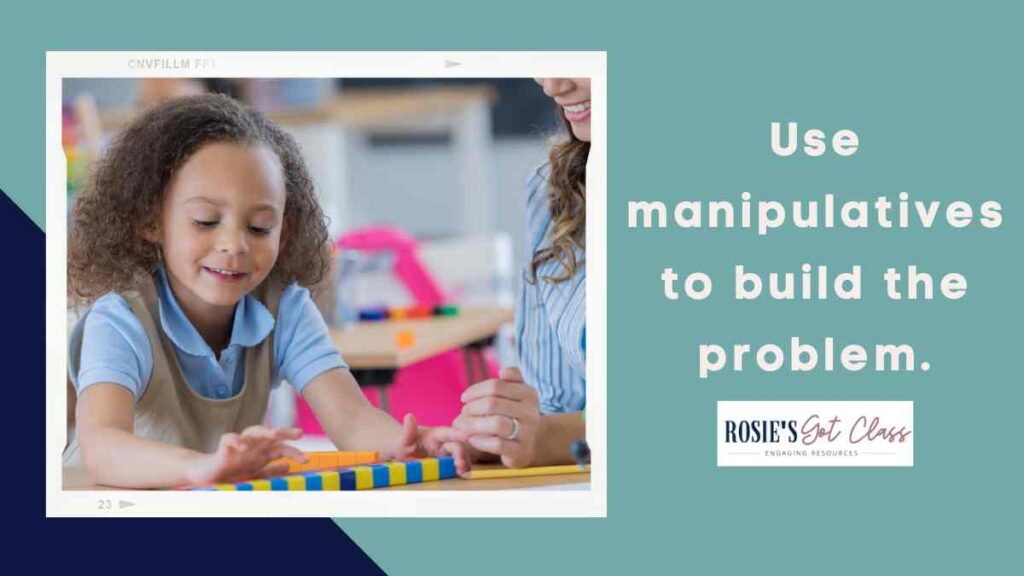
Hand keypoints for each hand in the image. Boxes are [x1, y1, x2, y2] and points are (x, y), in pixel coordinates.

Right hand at [185, 426, 304, 484]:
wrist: (208, 475)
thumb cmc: (232, 472)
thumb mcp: (255, 474)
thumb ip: (271, 471)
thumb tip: (288, 466)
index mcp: (261, 453)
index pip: (281, 448)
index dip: (294, 452)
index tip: (305, 461)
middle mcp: (253, 446)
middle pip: (271, 434)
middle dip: (285, 432)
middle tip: (299, 433)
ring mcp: (238, 445)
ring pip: (252, 431)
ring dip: (263, 431)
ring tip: (274, 434)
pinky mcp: (223, 448)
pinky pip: (229, 439)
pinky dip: (236, 441)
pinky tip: (242, 447)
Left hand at [389, 414, 470, 475]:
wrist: (406, 454)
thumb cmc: (405, 445)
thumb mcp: (403, 440)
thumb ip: (407, 431)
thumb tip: (409, 416)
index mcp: (436, 435)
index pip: (448, 433)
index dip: (458, 434)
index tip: (466, 436)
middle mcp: (445, 442)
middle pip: (457, 446)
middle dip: (460, 454)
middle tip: (459, 464)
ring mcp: (448, 453)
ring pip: (461, 455)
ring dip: (464, 463)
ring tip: (462, 472)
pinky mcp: (449, 462)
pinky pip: (459, 464)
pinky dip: (464, 469)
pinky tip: (463, 475)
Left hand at [454, 367, 540, 467]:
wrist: (533, 442)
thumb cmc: (516, 413)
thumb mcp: (518, 393)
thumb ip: (512, 378)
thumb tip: (504, 371)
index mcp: (529, 394)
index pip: (496, 386)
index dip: (475, 391)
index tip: (464, 398)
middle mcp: (530, 412)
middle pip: (492, 404)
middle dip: (471, 408)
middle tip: (461, 413)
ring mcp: (527, 433)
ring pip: (496, 423)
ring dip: (472, 424)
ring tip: (461, 425)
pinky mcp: (521, 451)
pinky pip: (497, 444)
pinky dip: (480, 441)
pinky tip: (472, 438)